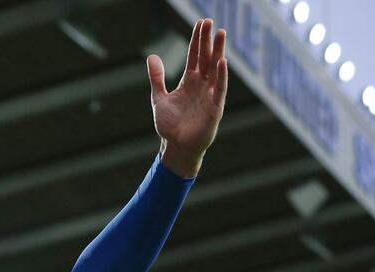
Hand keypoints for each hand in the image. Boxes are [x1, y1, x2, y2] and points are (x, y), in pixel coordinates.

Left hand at [147, 19, 227, 176]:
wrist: (176, 147)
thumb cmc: (170, 125)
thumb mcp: (159, 98)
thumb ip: (157, 78)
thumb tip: (152, 56)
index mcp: (189, 82)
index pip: (195, 56)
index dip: (197, 40)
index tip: (201, 23)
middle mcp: (201, 86)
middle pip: (206, 58)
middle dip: (207, 41)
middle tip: (209, 22)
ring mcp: (210, 95)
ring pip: (215, 69)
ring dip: (218, 52)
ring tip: (221, 34)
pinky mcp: (215, 108)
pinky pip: (219, 89)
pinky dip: (221, 76)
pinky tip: (221, 62)